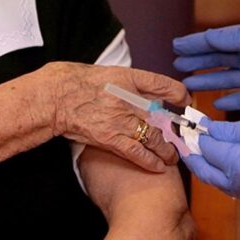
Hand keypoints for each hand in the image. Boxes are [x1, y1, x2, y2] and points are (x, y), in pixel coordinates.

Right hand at [47, 62, 189, 171]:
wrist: (55, 97)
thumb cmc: (77, 82)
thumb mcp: (108, 73)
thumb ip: (129, 83)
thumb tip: (146, 93)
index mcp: (129, 78)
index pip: (163, 84)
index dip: (179, 93)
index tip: (185, 100)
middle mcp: (129, 98)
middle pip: (162, 116)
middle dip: (175, 129)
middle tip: (182, 137)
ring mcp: (120, 119)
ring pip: (154, 138)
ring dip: (167, 149)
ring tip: (172, 156)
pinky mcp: (110, 138)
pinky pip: (137, 153)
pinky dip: (151, 161)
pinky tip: (159, 166)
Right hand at [173, 18, 239, 109]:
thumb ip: (233, 37)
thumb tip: (205, 37)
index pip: (215, 42)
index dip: (195, 44)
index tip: (175, 46)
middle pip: (216, 61)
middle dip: (196, 62)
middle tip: (176, 66)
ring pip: (225, 80)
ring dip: (207, 81)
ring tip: (188, 84)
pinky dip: (230, 101)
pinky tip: (216, 103)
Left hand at [184, 114, 239, 207]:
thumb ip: (232, 130)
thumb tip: (207, 129)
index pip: (208, 150)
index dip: (194, 135)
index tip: (184, 123)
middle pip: (208, 173)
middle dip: (193, 156)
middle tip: (182, 141)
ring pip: (221, 183)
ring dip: (209, 167)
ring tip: (200, 149)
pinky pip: (238, 188)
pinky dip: (227, 175)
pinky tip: (226, 162)